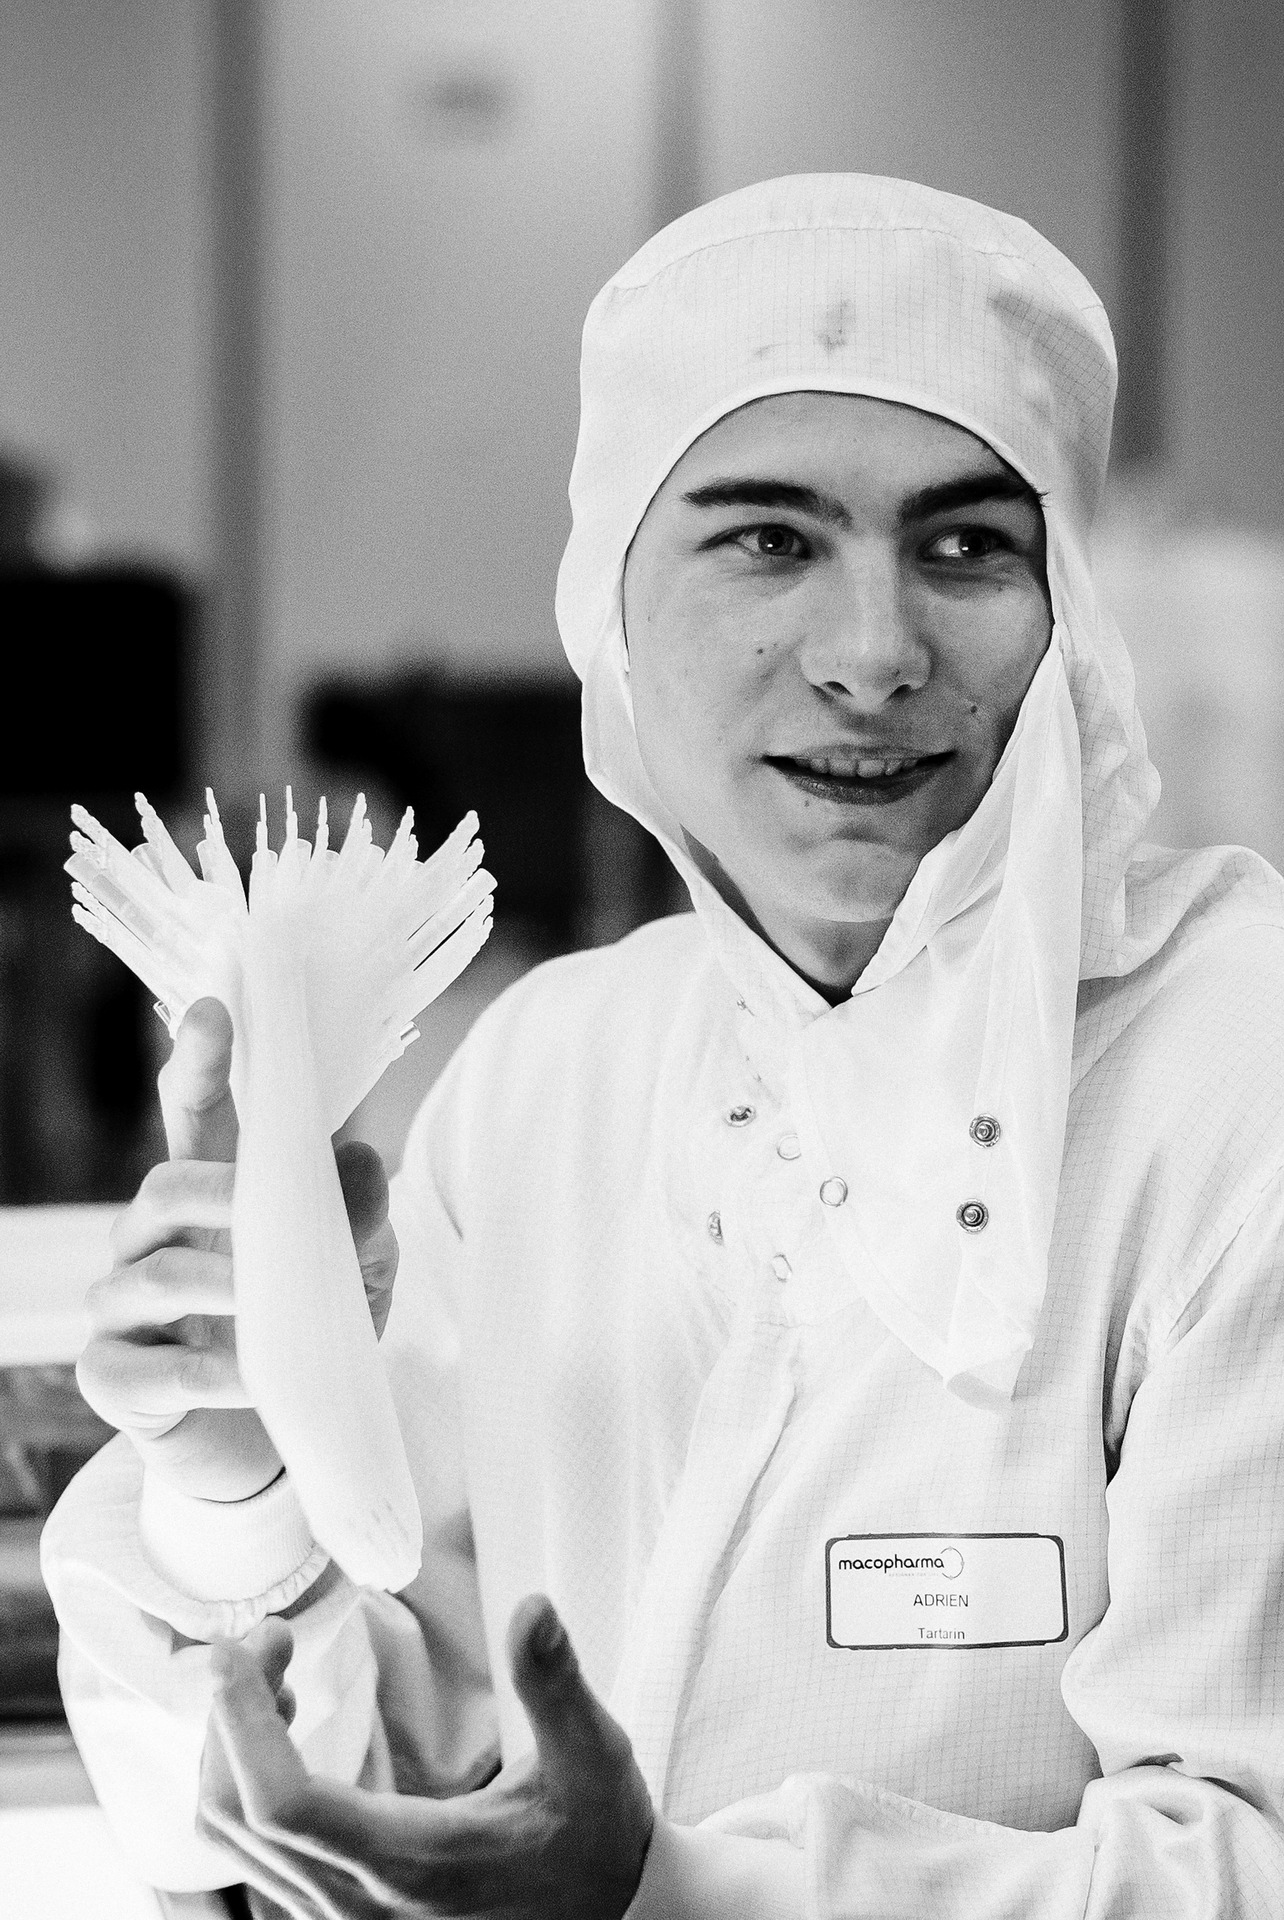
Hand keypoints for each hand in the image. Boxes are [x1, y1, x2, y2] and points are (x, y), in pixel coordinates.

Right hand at [75, 997, 398, 1503]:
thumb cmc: (307, 1332)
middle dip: (219, 1197)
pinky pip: (150, 1370)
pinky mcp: (114, 1380)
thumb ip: (363, 1213)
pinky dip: (210, 1376)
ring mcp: (124, 1309)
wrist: (276, 1444)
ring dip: (219, 1290)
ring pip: (152, 1276)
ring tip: (269, 1313)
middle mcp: (153, 1238)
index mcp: (210, 1192)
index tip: (215, 1008)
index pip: (193, 1110)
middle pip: (163, 1185)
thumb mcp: (361, 1268)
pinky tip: (253, 1384)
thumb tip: (356, 1157)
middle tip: (271, 1223)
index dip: (198, 1058)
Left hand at [197, 1595, 654, 1918]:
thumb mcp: (592, 1755)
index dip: (242, 1723)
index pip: (282, 1803)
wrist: (612, 1916)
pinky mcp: (344, 1913)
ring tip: (273, 1675)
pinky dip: (247, 1784)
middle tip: (268, 1639)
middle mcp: (359, 1902)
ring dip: (231, 1749)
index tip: (241, 1651)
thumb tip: (533, 1608)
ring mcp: (345, 1916)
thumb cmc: (597, 1839)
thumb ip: (555, 1682)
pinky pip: (257, 1856)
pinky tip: (288, 1729)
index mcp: (409, 1860)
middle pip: (236, 1815)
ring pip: (235, 1842)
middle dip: (228, 1715)